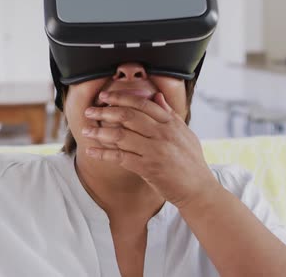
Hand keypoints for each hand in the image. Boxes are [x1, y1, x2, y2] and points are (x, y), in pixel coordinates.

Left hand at [81, 91, 219, 208]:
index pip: (142, 103)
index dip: (121, 98)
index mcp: (171, 123)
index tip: (105, 97)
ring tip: (86, 131)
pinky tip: (91, 152)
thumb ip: (169, 114)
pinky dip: (103, 154)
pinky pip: (120, 157)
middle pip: (128, 116)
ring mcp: (154, 151)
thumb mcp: (185, 133)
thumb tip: (156, 96)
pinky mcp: (147, 168)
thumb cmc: (191, 161)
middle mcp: (162, 134)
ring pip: (121, 136)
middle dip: (105, 111)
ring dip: (100, 132)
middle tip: (90, 111)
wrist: (199, 189)